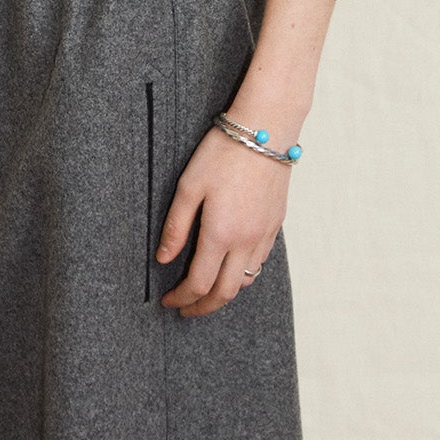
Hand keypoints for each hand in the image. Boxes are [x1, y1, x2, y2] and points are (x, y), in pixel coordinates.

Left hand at [155, 124, 290, 315]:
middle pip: (226, 293)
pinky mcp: (276, 223)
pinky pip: (260, 261)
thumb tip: (163, 258)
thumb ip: (176, 226)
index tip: (168, 301)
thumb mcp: (189, 186)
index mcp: (220, 234)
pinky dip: (244, 272)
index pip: (199, 283)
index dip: (182, 298)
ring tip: (206, 289)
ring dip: (225, 292)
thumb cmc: (223, 153)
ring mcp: (264, 234)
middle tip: (185, 308)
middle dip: (203, 307)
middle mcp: (246, 241)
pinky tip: (231, 263)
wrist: (265, 130)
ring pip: (246, 280)